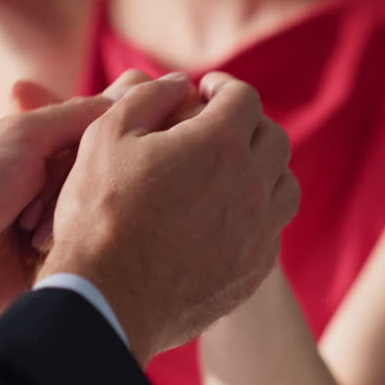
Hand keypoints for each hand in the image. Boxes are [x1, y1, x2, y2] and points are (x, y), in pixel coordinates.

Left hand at [0, 95, 110, 338]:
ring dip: (67, 221)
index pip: (98, 132)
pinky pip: (88, 252)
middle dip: (73, 186)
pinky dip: (73, 250)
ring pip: (99, 213)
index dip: (103, 138)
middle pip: (102, 173)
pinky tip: (47, 253)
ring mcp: (53, 225)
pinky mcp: (53, 264)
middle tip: (32, 205)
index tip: (93, 149)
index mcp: (37, 146)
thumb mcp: (20, 137)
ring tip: (30, 235)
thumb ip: (76, 117)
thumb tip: (132, 93)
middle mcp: (48, 183)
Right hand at [42, 71, 300, 364]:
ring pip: (284, 186)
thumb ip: (146, 98)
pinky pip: (272, 230)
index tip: (207, 92)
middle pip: (273, 139)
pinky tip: (225, 219)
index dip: (223, 88)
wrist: (108, 301)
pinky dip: (257, 214)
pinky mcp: (254, 270)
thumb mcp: (105, 137)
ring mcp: (259, 231)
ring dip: (263, 170)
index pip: (243, 97)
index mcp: (219, 143)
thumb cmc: (100, 216)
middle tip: (218, 129)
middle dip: (247, 126)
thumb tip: (178, 83)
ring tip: (231, 174)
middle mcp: (252, 184)